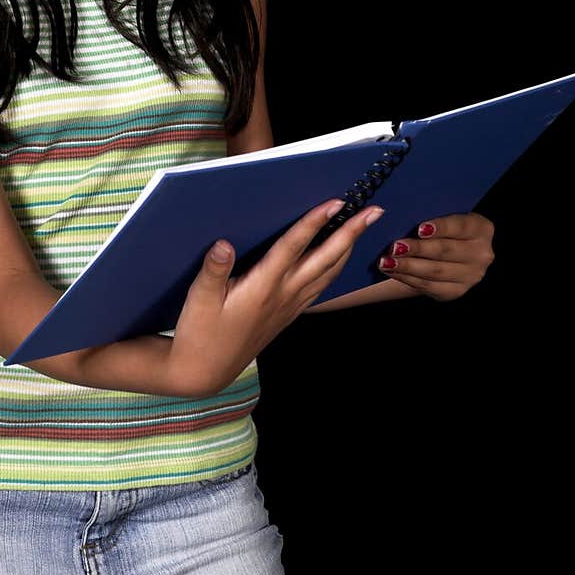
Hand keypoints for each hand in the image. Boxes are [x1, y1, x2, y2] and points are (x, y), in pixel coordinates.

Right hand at [167, 198, 385, 397]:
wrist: (206, 371)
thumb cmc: (200, 333)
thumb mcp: (200, 299)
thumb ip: (213, 270)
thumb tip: (224, 243)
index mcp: (263, 286)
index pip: (293, 246)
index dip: (315, 222)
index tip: (336, 202)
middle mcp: (283, 294)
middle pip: (325, 257)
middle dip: (351, 232)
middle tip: (374, 211)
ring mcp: (290, 305)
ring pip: (329, 272)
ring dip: (349, 248)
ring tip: (363, 227)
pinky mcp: (288, 314)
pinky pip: (321, 287)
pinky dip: (335, 268)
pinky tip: (339, 260)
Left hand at [376, 211, 494, 300]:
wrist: (447, 254)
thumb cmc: (442, 228)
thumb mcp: (443, 215)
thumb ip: (430, 213)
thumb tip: (392, 211)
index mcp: (481, 228)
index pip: (460, 226)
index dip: (441, 227)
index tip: (420, 228)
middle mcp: (481, 254)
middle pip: (445, 250)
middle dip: (418, 249)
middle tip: (394, 246)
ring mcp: (471, 276)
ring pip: (435, 271)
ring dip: (408, 266)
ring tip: (386, 261)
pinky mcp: (456, 291)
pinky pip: (429, 286)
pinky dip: (407, 278)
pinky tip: (392, 271)